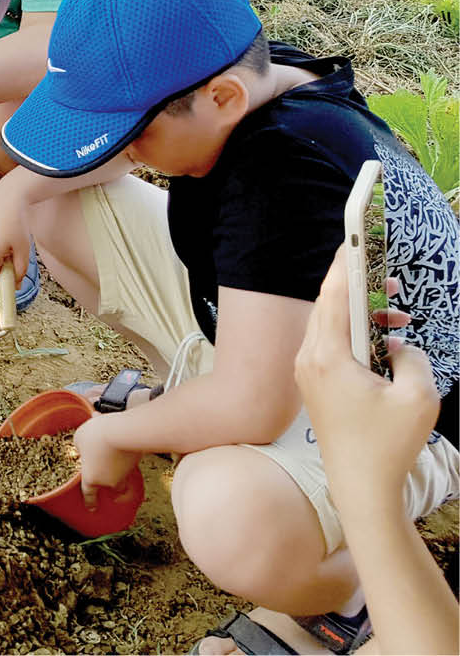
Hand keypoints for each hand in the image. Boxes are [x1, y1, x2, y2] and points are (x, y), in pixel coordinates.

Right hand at [0, 186, 31, 288]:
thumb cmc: (17, 222)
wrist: (7, 196)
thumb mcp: (24, 250)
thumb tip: (17, 284)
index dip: (4, 282)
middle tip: (15, 252)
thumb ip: (20, 270)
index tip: (13, 280)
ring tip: (8, 238)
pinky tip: (0, 231)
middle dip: (2, 266)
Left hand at [73, 414, 142, 508]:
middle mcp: (110, 480)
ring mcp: (125, 473)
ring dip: (119, 469)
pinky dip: (126, 454)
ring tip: (114, 453)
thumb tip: (84, 448)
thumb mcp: (78, 440)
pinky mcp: (136, 461)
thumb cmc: (95, 436)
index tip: (92, 508)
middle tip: (111, 482)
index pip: (89, 495)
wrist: (122, 432)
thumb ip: (80, 447)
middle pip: (113, 490)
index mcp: (91, 478)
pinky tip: (122, 439)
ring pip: (123, 476)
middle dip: (113, 489)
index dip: (90, 502)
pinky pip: (129, 461)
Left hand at [294, 246, 438, 495]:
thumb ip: (415, 359)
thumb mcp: (419, 398)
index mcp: (328, 357)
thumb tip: (400, 345)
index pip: (333, 296)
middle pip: (329, 305)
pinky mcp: (316, 384)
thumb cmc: (387, 447)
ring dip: (362, 315)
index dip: (345, 264)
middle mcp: (309, 359)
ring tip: (397, 315)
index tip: (355, 238)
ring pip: (331, 325)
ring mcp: (309, 372)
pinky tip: (387, 342)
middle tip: (387, 275)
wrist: (360, 489)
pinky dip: (356, 336)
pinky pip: (332, 345)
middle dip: (359, 287)